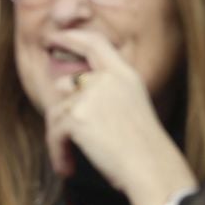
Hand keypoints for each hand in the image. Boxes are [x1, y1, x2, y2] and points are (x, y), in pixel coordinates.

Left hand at [41, 29, 195, 204]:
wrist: (150, 166)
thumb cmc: (145, 148)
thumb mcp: (133, 105)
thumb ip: (109, 93)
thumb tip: (72, 94)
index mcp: (125, 74)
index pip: (95, 43)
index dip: (72, 37)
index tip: (54, 36)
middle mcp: (107, 78)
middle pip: (66, 83)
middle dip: (60, 109)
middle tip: (59, 131)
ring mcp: (91, 95)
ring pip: (57, 112)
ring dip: (60, 139)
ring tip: (70, 160)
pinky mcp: (77, 115)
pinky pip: (54, 133)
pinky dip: (58, 152)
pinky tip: (68, 167)